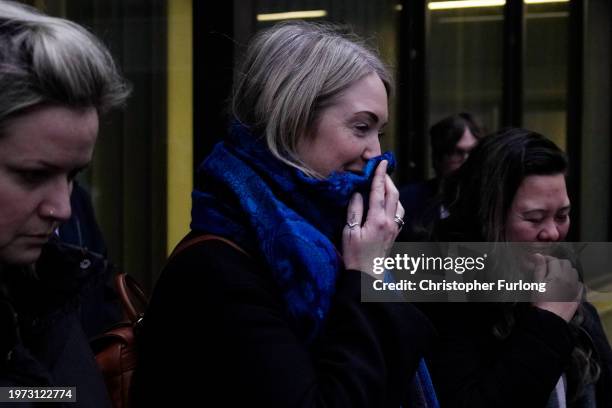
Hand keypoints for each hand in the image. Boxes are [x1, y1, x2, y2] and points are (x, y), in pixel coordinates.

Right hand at [342, 160, 404, 275]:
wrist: (367, 276)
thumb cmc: (355, 255)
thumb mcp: (348, 232)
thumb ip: (354, 211)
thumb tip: (358, 193)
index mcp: (377, 220)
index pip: (379, 192)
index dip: (379, 176)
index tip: (381, 162)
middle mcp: (389, 222)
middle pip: (393, 194)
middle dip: (388, 179)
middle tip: (382, 169)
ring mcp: (394, 228)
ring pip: (399, 203)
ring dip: (393, 191)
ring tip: (384, 184)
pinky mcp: (395, 234)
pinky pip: (399, 213)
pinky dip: (395, 202)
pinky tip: (389, 202)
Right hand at [531, 254, 581, 321]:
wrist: (550, 319)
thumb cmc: (540, 302)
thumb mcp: (536, 284)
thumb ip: (539, 269)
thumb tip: (538, 256)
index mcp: (557, 275)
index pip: (553, 260)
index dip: (546, 259)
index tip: (540, 261)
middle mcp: (568, 279)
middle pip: (566, 263)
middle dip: (557, 263)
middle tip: (548, 267)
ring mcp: (575, 288)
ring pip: (574, 272)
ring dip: (566, 270)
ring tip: (558, 275)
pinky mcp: (577, 296)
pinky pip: (580, 284)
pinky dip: (574, 281)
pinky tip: (568, 285)